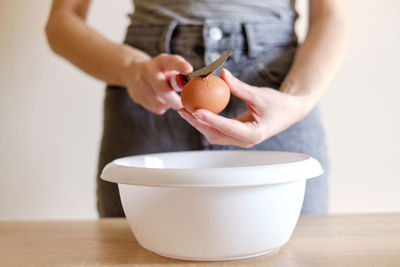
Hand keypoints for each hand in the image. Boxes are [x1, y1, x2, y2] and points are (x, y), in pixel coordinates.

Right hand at [123, 53, 192, 113]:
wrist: (133, 72)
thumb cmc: (161, 71)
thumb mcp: (170, 67)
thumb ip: (182, 74)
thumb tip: (199, 86)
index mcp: (161, 61)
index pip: (172, 61)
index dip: (180, 65)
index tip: (189, 69)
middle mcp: (148, 69)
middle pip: (162, 89)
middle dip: (174, 100)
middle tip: (183, 105)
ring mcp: (139, 83)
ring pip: (158, 102)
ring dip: (168, 104)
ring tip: (169, 99)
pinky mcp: (136, 96)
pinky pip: (154, 107)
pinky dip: (161, 107)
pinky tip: (160, 100)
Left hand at [178, 69, 311, 147]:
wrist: (289, 112)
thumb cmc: (278, 103)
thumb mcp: (259, 94)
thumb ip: (239, 86)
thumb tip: (221, 74)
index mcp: (253, 134)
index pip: (227, 127)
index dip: (210, 119)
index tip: (195, 110)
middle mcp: (245, 141)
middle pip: (215, 134)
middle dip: (197, 123)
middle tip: (182, 109)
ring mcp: (239, 140)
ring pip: (214, 135)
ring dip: (198, 123)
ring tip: (184, 109)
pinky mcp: (236, 136)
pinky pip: (217, 130)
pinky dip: (206, 121)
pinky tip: (196, 110)